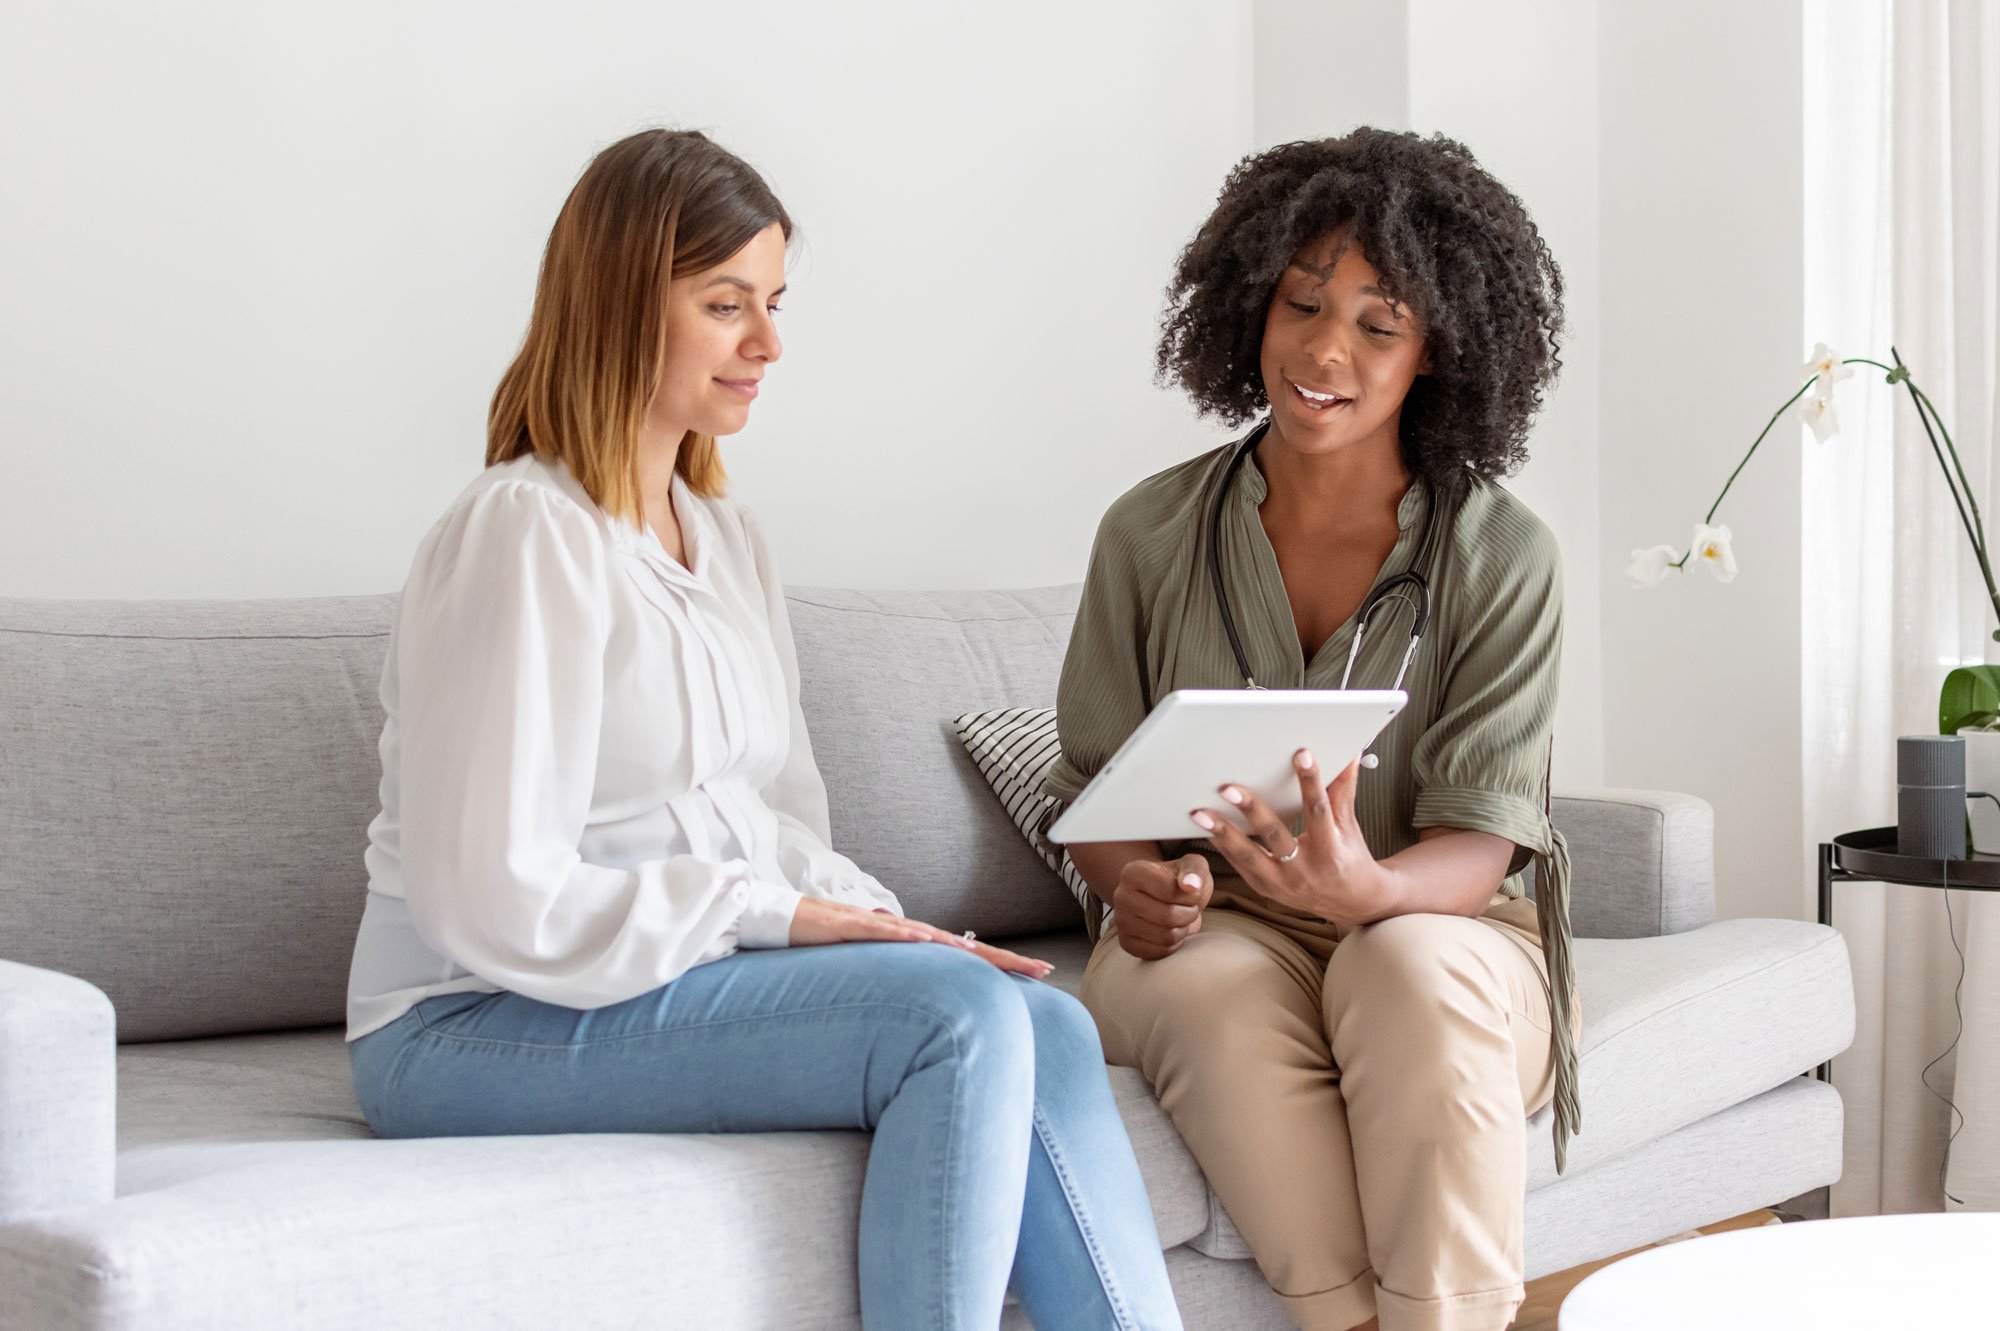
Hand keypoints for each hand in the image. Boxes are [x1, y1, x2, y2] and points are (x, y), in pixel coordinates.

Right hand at [788, 899, 1054, 979]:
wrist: (776, 917)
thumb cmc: (819, 940)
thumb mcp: (865, 965)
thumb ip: (892, 969)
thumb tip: (919, 972)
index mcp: (906, 943)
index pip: (959, 955)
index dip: (997, 965)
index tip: (1034, 975)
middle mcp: (900, 931)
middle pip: (959, 947)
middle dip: (1002, 960)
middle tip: (1042, 970)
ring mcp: (876, 927)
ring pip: (930, 939)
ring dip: (967, 951)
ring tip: (1002, 962)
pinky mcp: (848, 926)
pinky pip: (882, 933)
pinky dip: (907, 937)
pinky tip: (929, 942)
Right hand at [1111, 853, 1212, 959]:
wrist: (1162, 897)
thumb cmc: (1179, 880)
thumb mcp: (1193, 866)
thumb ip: (1195, 871)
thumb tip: (1191, 886)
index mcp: (1133, 872)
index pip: (1169, 891)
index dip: (1192, 895)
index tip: (1193, 892)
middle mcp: (1121, 896)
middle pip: (1168, 916)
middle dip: (1189, 914)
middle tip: (1190, 908)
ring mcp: (1121, 922)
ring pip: (1166, 936)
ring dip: (1183, 929)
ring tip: (1181, 919)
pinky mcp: (1126, 943)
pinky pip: (1160, 952)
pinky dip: (1174, 944)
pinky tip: (1171, 930)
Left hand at [1190, 749, 1384, 927]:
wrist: (1350, 903)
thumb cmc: (1348, 857)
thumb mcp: (1348, 826)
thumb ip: (1342, 790)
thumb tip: (1350, 754)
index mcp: (1329, 849)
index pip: (1319, 810)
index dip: (1310, 782)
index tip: (1301, 755)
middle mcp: (1304, 868)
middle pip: (1274, 836)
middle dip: (1251, 810)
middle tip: (1228, 788)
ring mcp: (1281, 882)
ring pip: (1247, 856)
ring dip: (1222, 833)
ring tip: (1199, 813)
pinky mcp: (1265, 888)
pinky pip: (1239, 865)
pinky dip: (1222, 846)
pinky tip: (1206, 827)